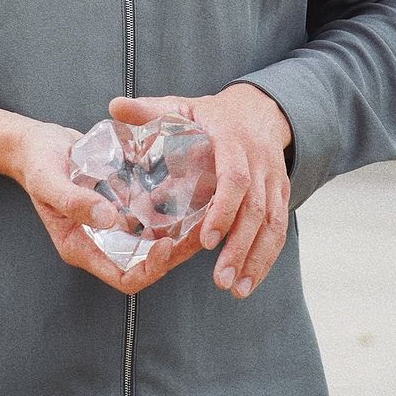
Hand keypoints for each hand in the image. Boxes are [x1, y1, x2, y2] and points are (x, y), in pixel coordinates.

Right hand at [8, 119, 184, 295]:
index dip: (149, 269)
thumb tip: (107, 218)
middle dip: (174, 252)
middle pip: (144, 261)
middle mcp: (100, 239)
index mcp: (81, 246)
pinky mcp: (118, 203)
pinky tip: (183, 192)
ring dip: (176, 230)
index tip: (166, 246)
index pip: (123, 277)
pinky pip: (146, 214)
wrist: (35, 143)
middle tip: (199, 231)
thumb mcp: (48, 181)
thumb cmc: (36, 163)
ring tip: (200, 214)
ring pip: (150, 238)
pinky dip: (166, 207)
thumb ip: (74, 201)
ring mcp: (111, 222)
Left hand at [108, 84, 291, 298]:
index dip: (223, 209)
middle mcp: (259, 160)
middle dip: (239, 246)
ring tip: (235, 288)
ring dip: (256, 259)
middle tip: (218, 278)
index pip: (235, 177)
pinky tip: (248, 282)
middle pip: (256, 208)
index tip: (205, 240)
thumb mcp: (180, 106)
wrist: (257, 111)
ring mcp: (274, 179)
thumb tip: (114, 106)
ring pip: (273, 223)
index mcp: (232, 138)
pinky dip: (266, 257)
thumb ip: (149, 111)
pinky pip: (279, 229)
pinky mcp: (281, 194)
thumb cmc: (209, 114)